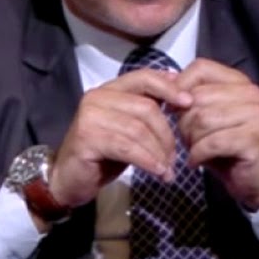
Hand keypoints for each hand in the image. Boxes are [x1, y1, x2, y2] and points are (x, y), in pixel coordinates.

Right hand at [47, 69, 191, 208]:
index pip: (144, 77)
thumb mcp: (129, 129)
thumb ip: (147, 111)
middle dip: (166, 134)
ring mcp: (90, 116)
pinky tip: (158, 172)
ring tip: (167, 170)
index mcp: (109, 90)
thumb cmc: (103, 154)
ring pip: (139, 129)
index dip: (168, 87)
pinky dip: (147, 161)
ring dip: (159, 152)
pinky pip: (128, 147)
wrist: (69, 180)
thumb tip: (181, 94)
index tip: (189, 102)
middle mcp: (97, 97)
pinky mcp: (88, 138)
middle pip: (146, 108)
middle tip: (174, 158)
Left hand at [176, 58, 258, 210]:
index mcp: (239, 82)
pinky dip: (197, 155)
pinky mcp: (253, 139)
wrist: (252, 179)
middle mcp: (251, 94)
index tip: (172, 108)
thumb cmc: (224, 146)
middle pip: (197, 97)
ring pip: (202, 119)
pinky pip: (211, 142)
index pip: (201, 68)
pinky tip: (197, 161)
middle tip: (187, 139)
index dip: (179, 86)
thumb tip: (164, 77)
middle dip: (183, 122)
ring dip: (190, 140)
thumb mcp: (204, 116)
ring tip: (194, 150)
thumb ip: (189, 97)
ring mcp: (255, 115)